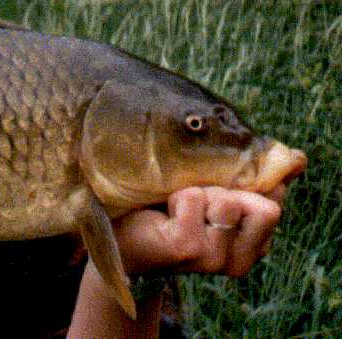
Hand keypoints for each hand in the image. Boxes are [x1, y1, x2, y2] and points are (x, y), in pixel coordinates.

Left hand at [113, 185, 285, 276]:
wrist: (121, 234)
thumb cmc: (168, 208)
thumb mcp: (216, 190)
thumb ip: (252, 179)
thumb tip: (296, 159)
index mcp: (254, 245)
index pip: (276, 204)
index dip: (249, 184)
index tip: (216, 189)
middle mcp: (241, 259)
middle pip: (265, 206)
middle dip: (226, 191)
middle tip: (195, 203)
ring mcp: (215, 258)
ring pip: (228, 200)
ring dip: (199, 193)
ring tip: (178, 208)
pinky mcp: (188, 248)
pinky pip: (194, 199)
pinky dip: (177, 197)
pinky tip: (165, 215)